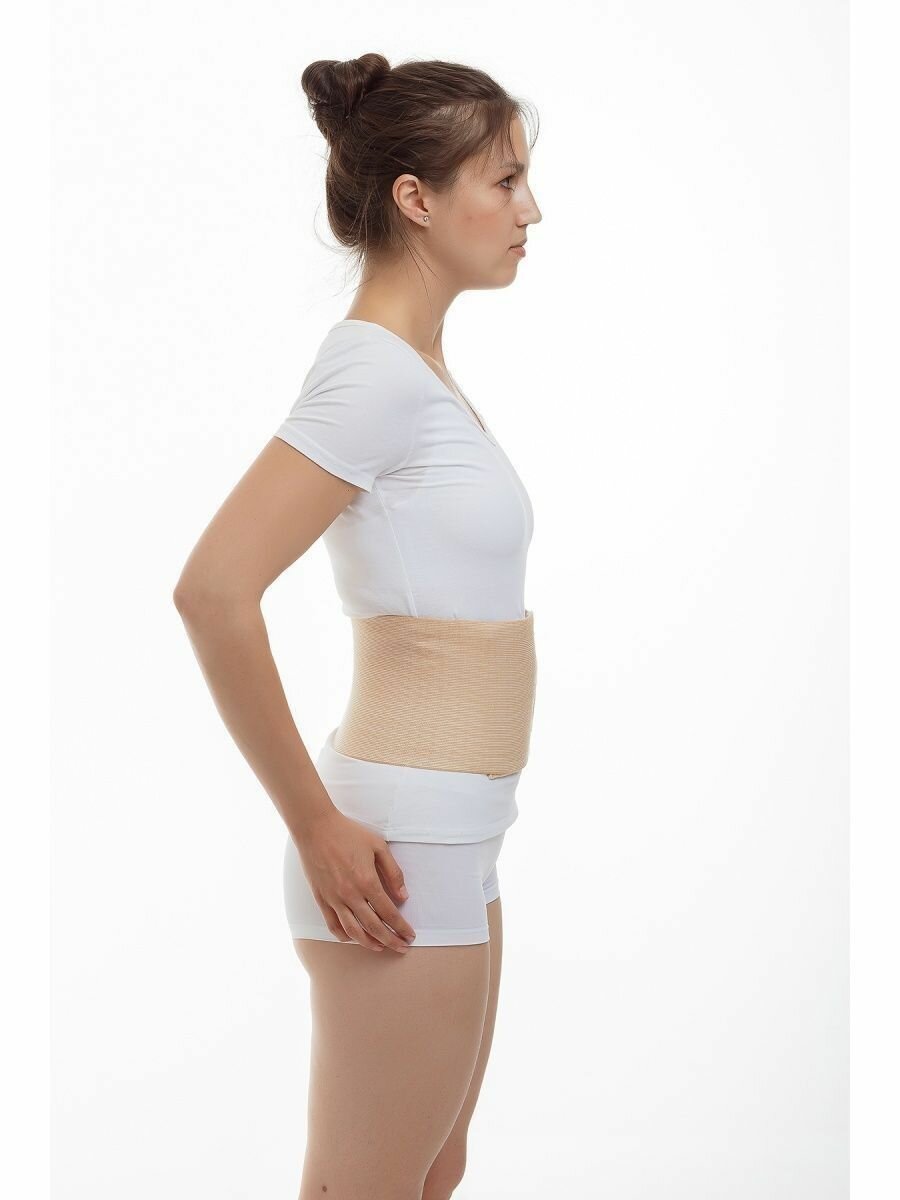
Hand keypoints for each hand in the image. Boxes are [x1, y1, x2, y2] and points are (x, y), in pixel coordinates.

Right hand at [294, 809, 416, 952]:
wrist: (316, 828)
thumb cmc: (348, 833)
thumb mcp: (378, 846)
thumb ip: (393, 872)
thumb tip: (403, 896)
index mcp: (367, 882)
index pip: (389, 913)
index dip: (401, 927)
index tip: (410, 936)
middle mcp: (350, 895)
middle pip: (374, 927)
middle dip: (391, 941)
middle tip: (402, 948)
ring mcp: (334, 899)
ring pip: (353, 931)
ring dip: (369, 943)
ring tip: (381, 947)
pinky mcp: (321, 899)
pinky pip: (333, 924)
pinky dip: (344, 935)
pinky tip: (353, 937)